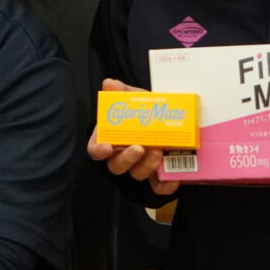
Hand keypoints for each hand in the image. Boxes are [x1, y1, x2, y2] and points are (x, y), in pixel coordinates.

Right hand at [87, 78, 176, 195]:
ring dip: (146, 165)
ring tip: (159, 150)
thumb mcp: (135, 98)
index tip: (107, 147)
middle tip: (139, 147)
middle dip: (127, 158)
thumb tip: (108, 83)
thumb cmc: (146, 111)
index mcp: (111, 138)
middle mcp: (122, 156)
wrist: (172, 119)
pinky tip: (173, 178)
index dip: (98, 150)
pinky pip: (158, 187)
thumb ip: (122, 92)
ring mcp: (140, 167)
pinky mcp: (157, 176)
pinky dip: (165, 186)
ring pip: (136, 174)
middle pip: (116, 166)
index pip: (95, 149)